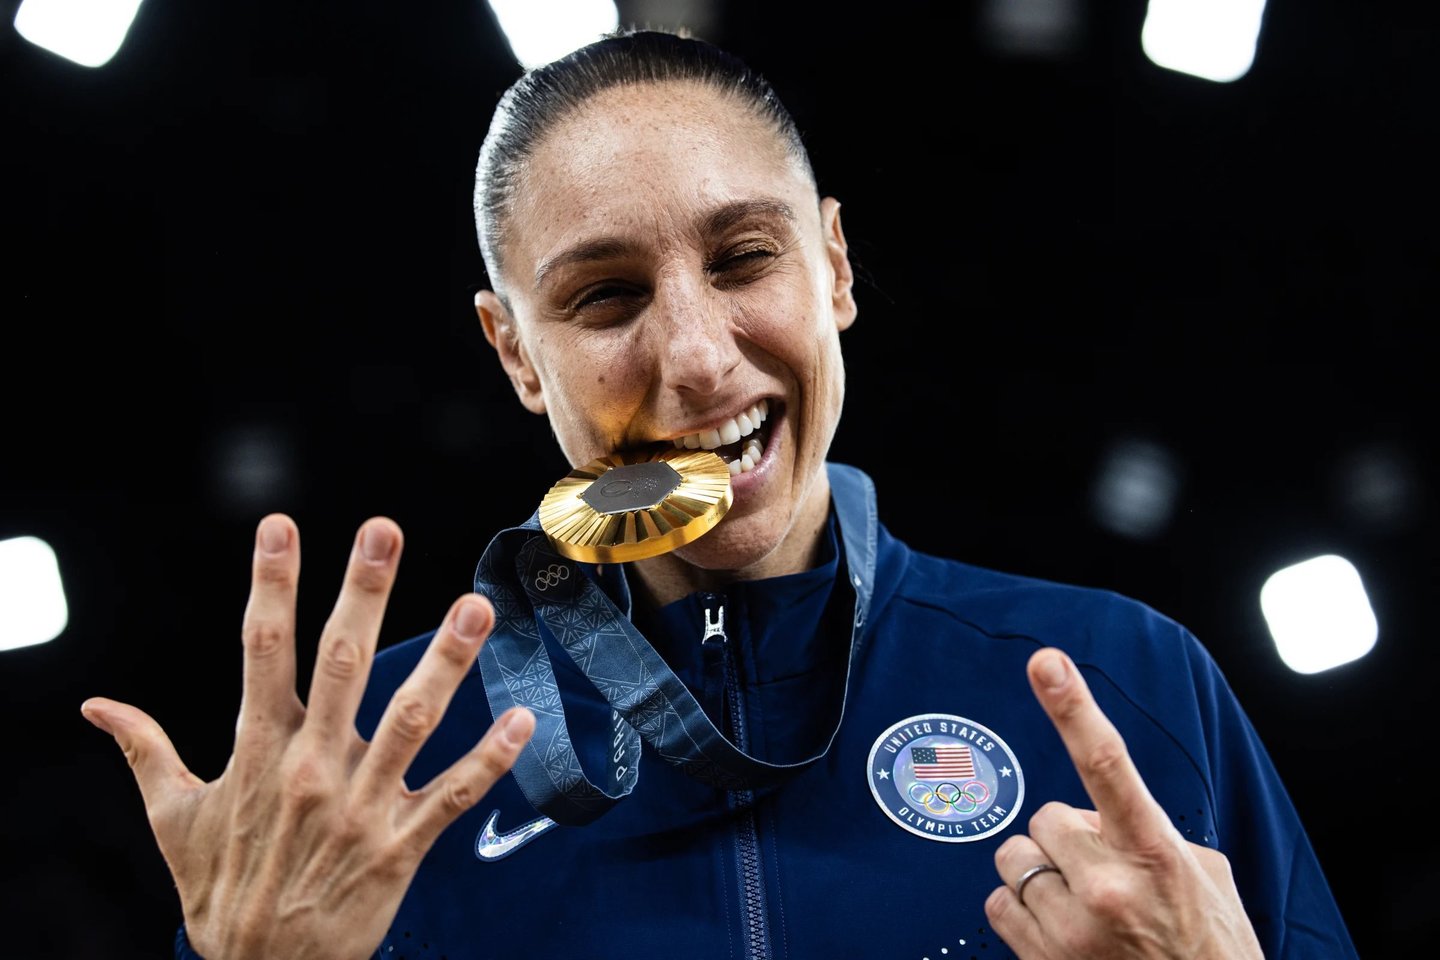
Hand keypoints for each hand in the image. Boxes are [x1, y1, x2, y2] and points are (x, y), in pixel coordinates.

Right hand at [80, 514, 534, 959]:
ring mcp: (361, 807)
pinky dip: (490, 759)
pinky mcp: (401, 847)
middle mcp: (312, 769)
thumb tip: (96, 707)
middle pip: (342, 666)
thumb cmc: (220, 892)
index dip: (271, 585)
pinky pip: (453, 795)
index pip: (261, 652)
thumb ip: (144, 753)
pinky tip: (521, 718)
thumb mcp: (173, 821)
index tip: (280, 526)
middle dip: (362, 594)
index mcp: (259, 754)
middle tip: (384, 532)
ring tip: (476, 609)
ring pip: (410, 722)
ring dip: (446, 663)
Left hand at [984, 648, 1262, 959]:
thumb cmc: (1211, 949)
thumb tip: (1094, 811)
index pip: (1106, 763)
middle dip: (1068, 837)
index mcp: (1155, 853)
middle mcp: (1107, 887)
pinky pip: (998, 903)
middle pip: (1045, 817)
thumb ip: (1149, 829)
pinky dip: (1022, 910)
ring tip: (1085, 907)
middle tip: (1105, 873)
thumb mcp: (1204, 877)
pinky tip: (1062, 931)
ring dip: (1042, 874)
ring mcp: (1071, 930)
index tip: (1047, 662)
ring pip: (1015, 858)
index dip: (1073, 707)